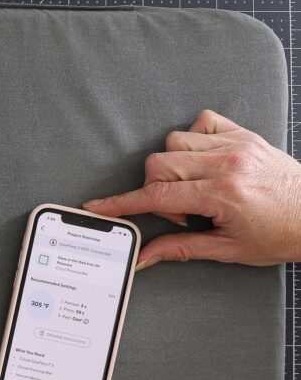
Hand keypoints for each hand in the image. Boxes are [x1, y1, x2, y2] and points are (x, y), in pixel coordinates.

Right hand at [82, 109, 300, 269]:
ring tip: (195, 188)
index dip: (123, 203)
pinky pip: (202, 123)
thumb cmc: (281, 234)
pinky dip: (194, 140)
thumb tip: (145, 256)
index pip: (157, 196)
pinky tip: (204, 161)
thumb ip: (180, 248)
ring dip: (173, 166)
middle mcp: (227, 163)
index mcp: (222, 194)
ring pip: (175, 141)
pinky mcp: (245, 134)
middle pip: (159, 162)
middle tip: (182, 211)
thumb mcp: (227, 250)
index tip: (100, 206)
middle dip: (155, 189)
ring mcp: (237, 144)